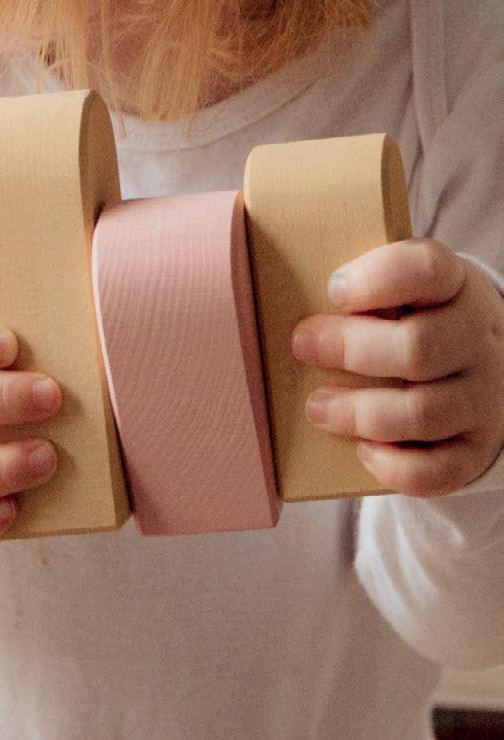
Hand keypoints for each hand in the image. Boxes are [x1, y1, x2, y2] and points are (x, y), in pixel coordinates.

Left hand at [290, 240, 503, 496]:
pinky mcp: (475, 449)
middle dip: (349, 350)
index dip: (379, 278)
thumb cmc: (412, 317)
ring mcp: (482, 398)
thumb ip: (351, 279)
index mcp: (454, 287)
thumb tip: (258, 272)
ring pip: (422, 412)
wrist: (480, 364)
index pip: (428, 269)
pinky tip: (363, 449)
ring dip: (358, 412)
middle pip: (419, 347)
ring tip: (316, 407)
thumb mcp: (399, 286)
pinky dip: (394, 466)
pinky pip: (437, 470)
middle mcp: (477, 340)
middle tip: (301, 346)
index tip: (334, 289)